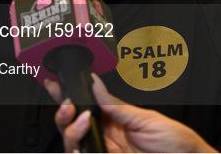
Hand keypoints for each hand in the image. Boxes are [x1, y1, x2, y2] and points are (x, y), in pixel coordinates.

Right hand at [44, 73, 216, 152]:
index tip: (54, 82)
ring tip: (82, 119)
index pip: (86, 105)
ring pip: (72, 143)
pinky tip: (81, 142)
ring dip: (70, 128)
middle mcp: (105, 136)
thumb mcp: (145, 117)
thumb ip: (117, 104)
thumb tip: (95, 83)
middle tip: (66, 103)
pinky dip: (75, 150)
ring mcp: (104, 152)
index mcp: (114, 119)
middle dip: (62, 112)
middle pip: (71, 124)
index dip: (68, 94)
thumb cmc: (174, 142)